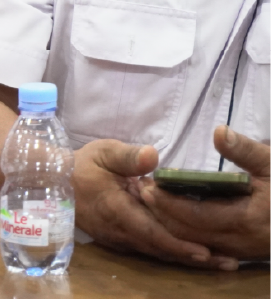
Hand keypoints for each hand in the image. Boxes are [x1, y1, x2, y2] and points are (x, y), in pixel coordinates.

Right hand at [73, 139, 225, 268]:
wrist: (52, 181)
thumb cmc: (82, 164)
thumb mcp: (104, 151)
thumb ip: (128, 156)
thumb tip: (152, 156)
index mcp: (115, 209)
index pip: (151, 232)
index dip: (178, 244)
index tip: (204, 251)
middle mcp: (117, 230)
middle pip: (158, 248)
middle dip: (191, 257)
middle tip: (224, 262)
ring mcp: (115, 238)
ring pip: (153, 252)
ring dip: (182, 258)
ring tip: (214, 261)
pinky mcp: (115, 240)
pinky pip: (145, 250)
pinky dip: (167, 253)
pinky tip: (186, 253)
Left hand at [140, 126, 269, 264]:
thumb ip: (245, 151)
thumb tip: (218, 132)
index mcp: (247, 218)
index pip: (196, 216)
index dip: (168, 203)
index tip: (147, 186)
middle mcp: (240, 240)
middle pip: (188, 233)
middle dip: (161, 213)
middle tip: (140, 191)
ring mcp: (239, 250)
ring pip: (193, 242)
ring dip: (168, 223)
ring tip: (148, 200)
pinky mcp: (239, 253)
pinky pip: (203, 245)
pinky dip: (183, 231)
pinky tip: (169, 214)